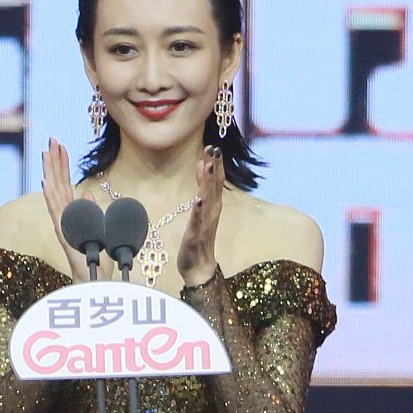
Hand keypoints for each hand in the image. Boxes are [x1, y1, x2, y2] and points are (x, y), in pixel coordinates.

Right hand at [42, 138, 112, 282]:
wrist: (95, 278)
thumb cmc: (95, 258)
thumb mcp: (97, 227)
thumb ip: (90, 210)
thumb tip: (88, 194)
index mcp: (72, 213)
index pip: (65, 183)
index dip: (62, 165)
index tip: (60, 146)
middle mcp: (63, 215)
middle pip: (57, 183)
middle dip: (55, 161)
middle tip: (52, 140)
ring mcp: (62, 223)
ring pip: (53, 192)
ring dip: (50, 172)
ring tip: (46, 153)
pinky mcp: (63, 233)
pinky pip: (56, 211)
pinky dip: (50, 196)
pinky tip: (46, 182)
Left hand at [177, 145, 222, 286]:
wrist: (199, 266)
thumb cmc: (200, 236)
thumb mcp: (200, 207)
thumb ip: (203, 186)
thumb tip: (203, 163)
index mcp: (213, 204)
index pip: (217, 180)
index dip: (216, 163)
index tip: (213, 145)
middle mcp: (212, 211)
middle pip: (215, 186)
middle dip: (214, 167)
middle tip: (214, 148)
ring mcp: (205, 223)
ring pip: (208, 199)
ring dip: (208, 183)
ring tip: (208, 166)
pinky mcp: (196, 235)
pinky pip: (198, 221)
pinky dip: (198, 210)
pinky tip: (197, 200)